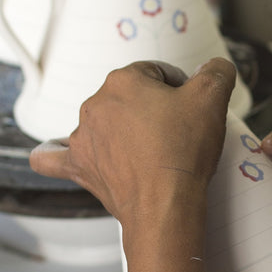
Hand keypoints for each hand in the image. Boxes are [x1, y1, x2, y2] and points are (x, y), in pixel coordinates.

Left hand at [30, 58, 236, 224]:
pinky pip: (55, 157)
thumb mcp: (211, 100)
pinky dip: (55, 153)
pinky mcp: (80, 167)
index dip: (179, 87)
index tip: (190, 107)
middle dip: (152, 108)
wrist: (165, 204)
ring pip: (101, 122)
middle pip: (129, 96)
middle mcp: (96, 104)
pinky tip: (57, 152)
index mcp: (124, 81)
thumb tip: (216, 67)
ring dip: (120, 129)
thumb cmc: (182, 152)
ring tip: (147, 149)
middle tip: (176, 131)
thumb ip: (216, 74)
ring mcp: (84, 137)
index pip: (156, 72)